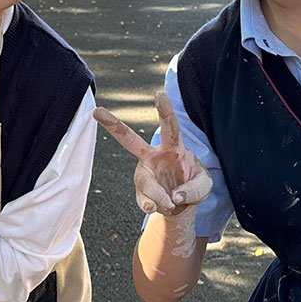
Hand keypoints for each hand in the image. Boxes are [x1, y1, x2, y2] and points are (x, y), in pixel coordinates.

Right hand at [94, 90, 210, 216]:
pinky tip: (157, 207)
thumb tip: (174, 196)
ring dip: (158, 196)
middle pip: (129, 139)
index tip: (159, 93)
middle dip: (112, 124)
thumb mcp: (204, 186)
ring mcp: (143, 174)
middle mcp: (152, 157)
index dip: (164, 110)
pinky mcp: (141, 192)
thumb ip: (194, 189)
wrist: (182, 205)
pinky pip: (144, 201)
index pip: (169, 126)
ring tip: (170, 203)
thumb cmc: (193, 186)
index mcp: (172, 148)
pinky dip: (152, 206)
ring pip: (144, 182)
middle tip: (96, 111)